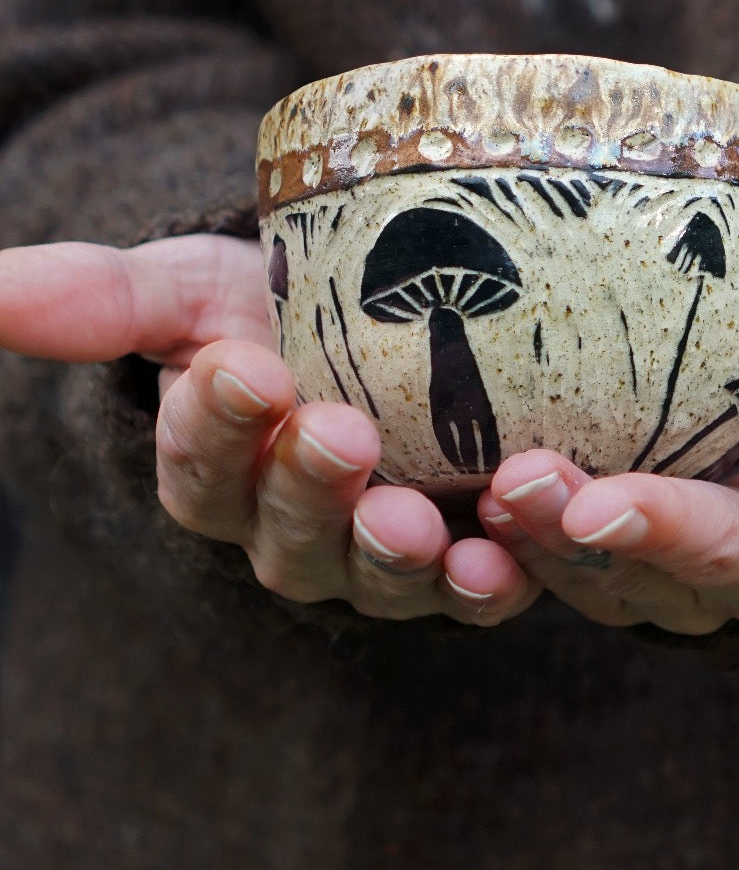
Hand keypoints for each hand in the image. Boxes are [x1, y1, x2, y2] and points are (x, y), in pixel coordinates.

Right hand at [0, 237, 538, 624]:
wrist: (378, 316)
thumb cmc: (269, 306)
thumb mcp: (189, 287)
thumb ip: (100, 298)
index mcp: (218, 471)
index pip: (199, 464)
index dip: (213, 425)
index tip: (236, 370)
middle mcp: (293, 529)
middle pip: (290, 534)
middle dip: (309, 489)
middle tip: (336, 432)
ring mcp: (382, 549)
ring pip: (380, 574)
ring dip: (398, 554)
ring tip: (416, 520)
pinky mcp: (468, 549)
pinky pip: (476, 583)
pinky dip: (490, 577)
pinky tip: (506, 555)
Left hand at [479, 292, 738, 701]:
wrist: (736, 355)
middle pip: (704, 573)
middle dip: (644, 542)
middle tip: (584, 504)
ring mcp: (667, 569)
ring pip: (616, 580)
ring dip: (560, 545)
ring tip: (512, 489)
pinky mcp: (597, 552)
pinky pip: (557, 565)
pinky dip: (516, 545)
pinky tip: (476, 510)